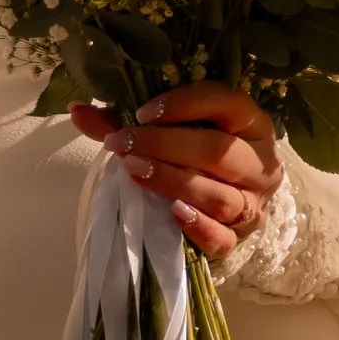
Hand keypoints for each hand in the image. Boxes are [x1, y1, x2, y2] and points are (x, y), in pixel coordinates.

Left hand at [71, 84, 282, 261]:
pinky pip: (223, 237)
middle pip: (217, 151)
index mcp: (250, 123)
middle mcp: (260, 161)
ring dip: (173, 182)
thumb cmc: (193, 156)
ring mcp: (254, 202)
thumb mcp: (168, 131)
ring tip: (134, 171)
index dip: (185, 104)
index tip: (142, 113)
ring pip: (219, 194)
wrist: (221, 207)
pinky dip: (199, 227)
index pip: (226, 102)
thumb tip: (78, 111)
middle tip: (124, 144)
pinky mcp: (241, 237)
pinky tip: (173, 213)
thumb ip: (126, 121)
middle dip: (165, 146)